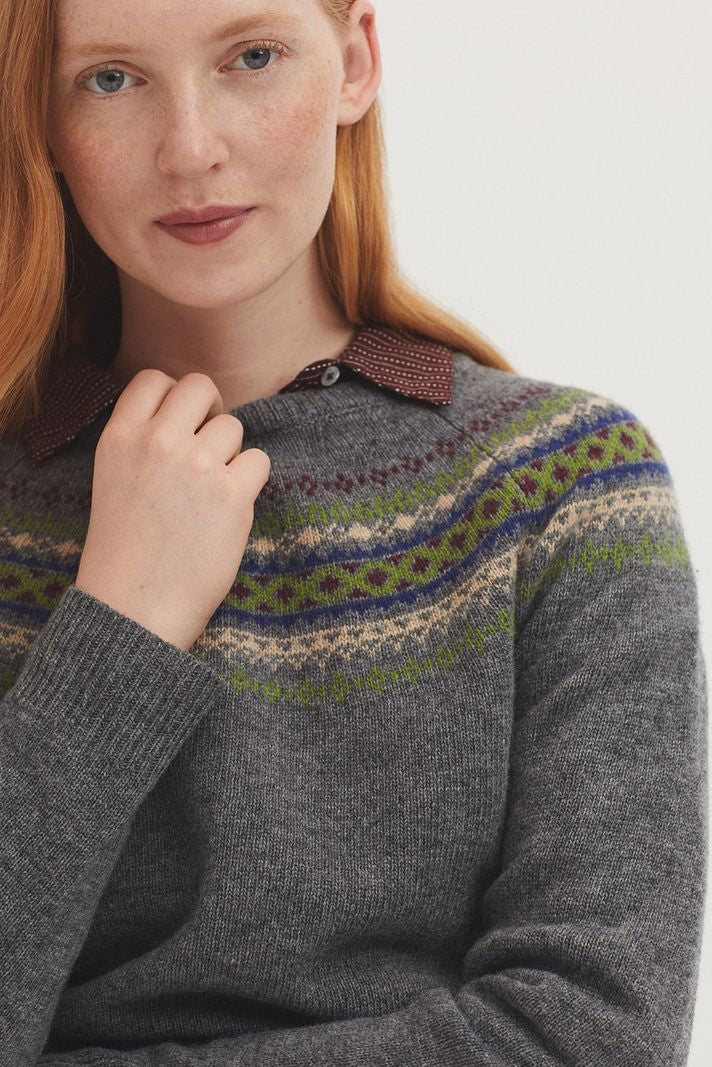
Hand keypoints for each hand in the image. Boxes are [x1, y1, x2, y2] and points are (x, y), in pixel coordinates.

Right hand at [75, 369, 269, 650]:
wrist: (133, 608)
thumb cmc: (125, 550)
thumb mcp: (114, 479)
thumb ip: (144, 441)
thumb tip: (191, 414)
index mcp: (119, 437)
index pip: (154, 378)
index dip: (174, 396)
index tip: (182, 422)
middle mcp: (157, 442)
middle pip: (200, 387)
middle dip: (211, 410)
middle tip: (209, 444)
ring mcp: (196, 465)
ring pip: (234, 427)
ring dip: (230, 455)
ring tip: (209, 494)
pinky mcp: (231, 494)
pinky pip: (259, 461)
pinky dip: (251, 482)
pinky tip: (229, 509)